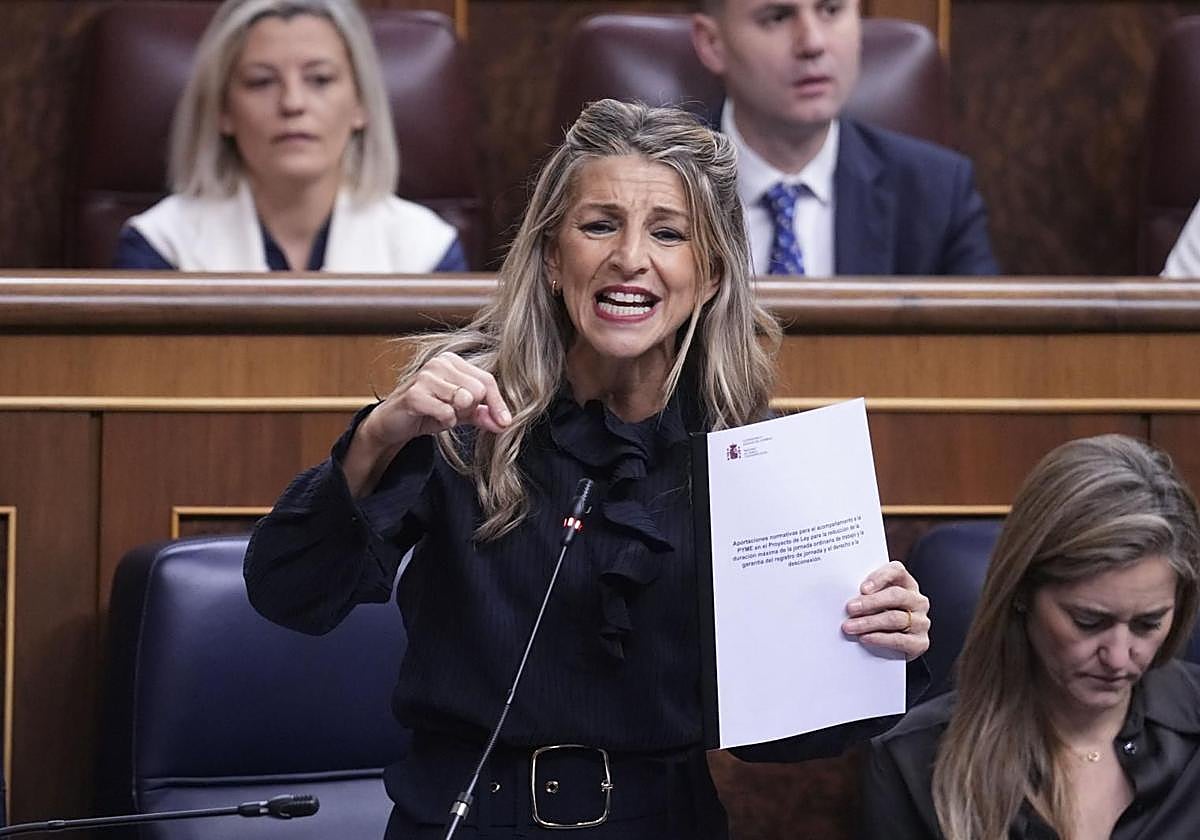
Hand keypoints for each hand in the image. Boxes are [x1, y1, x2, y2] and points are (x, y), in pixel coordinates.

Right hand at [343, 353, 511, 497]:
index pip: (487, 380)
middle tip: (453, 412)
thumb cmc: (427, 412)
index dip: (498, 403)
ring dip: (456, 415)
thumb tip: (504, 423)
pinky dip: (444, 421)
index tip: (505, 423)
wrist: (393, 424)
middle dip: (470, 409)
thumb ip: (483, 414)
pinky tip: (432, 418)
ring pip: (464, 400)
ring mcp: (426, 376)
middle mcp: (439, 362)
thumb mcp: (460, 413)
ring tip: (441, 413)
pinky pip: (447, 412)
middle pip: (478, 390)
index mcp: (452, 361)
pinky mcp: (415, 394)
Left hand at [842, 560, 929, 660]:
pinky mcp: (920, 642)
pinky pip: (899, 640)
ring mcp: (921, 621)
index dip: (880, 577)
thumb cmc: (880, 616)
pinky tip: (865, 638)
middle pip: (896, 595)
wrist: (894, 645)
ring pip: (895, 618)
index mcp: (906, 584)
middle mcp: (917, 601)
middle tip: (850, 608)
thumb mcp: (873, 601)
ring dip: (869, 623)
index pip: (897, 571)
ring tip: (850, 626)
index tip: (862, 588)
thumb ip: (866, 594)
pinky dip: (880, 638)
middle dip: (870, 602)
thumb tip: (845, 595)